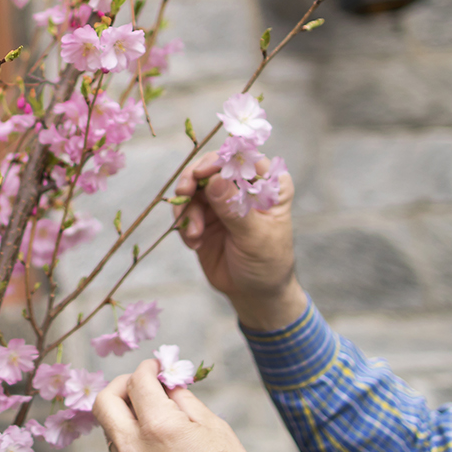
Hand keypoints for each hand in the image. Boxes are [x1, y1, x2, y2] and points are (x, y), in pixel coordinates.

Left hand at [94, 358, 282, 451]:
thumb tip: (167, 385)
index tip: (158, 367)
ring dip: (126, 412)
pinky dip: (132, 436)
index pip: (137, 382)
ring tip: (156, 413)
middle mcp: (134, 449)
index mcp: (159, 428)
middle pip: (105, 402)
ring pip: (110, 428)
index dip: (148, 368)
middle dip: (122, 384)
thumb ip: (184, 401)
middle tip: (144, 384)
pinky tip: (159, 440)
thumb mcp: (216, 429)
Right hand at [174, 152, 305, 331]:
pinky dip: (185, 224)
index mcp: (269, 184)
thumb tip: (215, 179)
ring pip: (193, 187)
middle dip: (193, 180)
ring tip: (194, 235)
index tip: (200, 173)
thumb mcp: (254, 237)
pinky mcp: (204, 215)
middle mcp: (244, 186)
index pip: (244, 158)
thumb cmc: (266, 262)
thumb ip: (233, 209)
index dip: (220, 160)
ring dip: (188, 209)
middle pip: (212, 166)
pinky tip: (194, 243)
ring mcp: (222, 199)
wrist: (253, 293)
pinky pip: (185, 208)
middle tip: (183, 194)